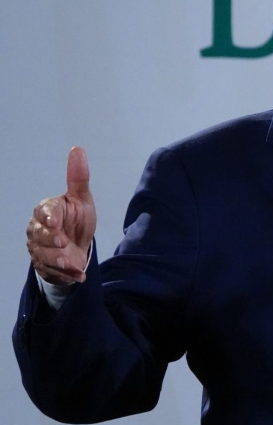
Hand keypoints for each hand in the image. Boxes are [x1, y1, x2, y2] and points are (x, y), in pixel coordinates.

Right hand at [26, 147, 96, 284]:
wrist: (78, 246)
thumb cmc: (77, 219)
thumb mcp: (82, 199)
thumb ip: (78, 177)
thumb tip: (77, 149)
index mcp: (46, 210)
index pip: (43, 211)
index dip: (48, 217)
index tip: (56, 222)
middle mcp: (37, 230)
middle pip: (38, 235)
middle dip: (51, 241)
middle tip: (63, 242)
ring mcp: (38, 249)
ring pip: (43, 256)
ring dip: (59, 260)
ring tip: (73, 262)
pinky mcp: (44, 266)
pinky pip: (51, 272)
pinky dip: (67, 275)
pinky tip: (79, 275)